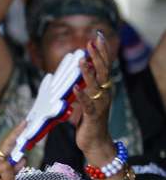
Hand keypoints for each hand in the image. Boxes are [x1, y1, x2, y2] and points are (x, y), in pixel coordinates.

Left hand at [74, 31, 115, 160]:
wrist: (95, 142)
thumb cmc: (89, 122)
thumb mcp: (87, 101)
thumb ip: (84, 89)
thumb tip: (76, 75)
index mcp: (103, 89)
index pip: (104, 66)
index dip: (101, 51)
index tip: (97, 37)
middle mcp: (104, 94)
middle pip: (103, 71)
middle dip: (97, 55)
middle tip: (91, 41)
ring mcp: (100, 104)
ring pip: (95, 85)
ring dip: (88, 72)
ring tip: (82, 61)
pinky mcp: (93, 116)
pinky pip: (87, 104)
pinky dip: (81, 95)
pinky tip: (75, 87)